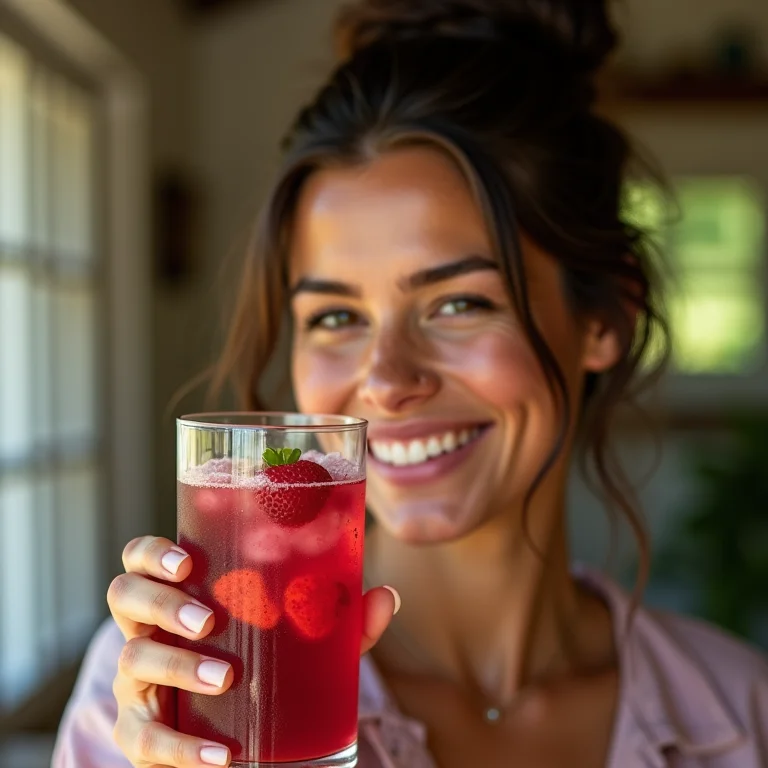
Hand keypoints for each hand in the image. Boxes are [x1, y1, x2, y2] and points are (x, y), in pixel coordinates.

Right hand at [107, 535, 398, 766]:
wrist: (236, 731)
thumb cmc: (260, 663)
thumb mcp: (298, 638)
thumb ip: (341, 619)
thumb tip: (386, 596)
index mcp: (179, 592)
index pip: (142, 558)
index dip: (153, 554)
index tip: (186, 562)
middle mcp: (148, 629)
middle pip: (124, 598)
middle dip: (162, 603)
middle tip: (208, 619)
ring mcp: (138, 681)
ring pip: (130, 661)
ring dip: (176, 666)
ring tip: (223, 675)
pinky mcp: (142, 732)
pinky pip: (144, 739)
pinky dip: (181, 748)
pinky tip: (221, 755)